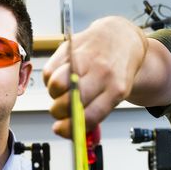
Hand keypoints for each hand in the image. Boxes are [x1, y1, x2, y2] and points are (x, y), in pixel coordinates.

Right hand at [42, 16, 146, 136]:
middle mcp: (101, 73)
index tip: (61, 129)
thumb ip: (96, 112)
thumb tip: (72, 131)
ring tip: (61, 92)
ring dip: (53, 95)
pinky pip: (49, 71)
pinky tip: (60, 78)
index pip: (89, 116)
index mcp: (116, 89)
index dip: (69, 129)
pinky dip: (49, 80)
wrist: (120, 38)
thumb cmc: (117, 70)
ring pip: (56, 85)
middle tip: (60, 111)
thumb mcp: (116, 93)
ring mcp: (84, 58)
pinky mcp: (70, 48)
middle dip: (58, 112)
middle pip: (68, 102)